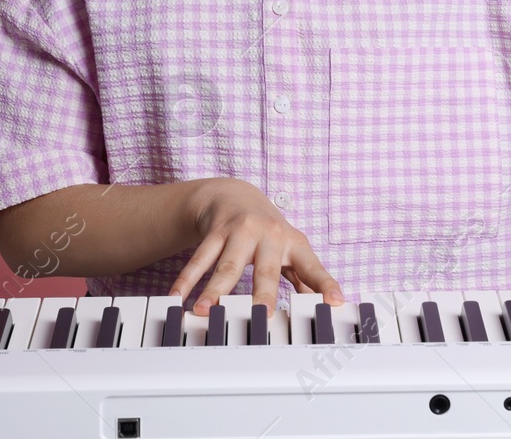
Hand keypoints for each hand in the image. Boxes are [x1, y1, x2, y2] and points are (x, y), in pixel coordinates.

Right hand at [171, 177, 343, 316]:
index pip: (312, 267)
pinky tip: (176, 296)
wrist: (234, 195)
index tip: (335, 302)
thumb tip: (327, 305)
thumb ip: (306, 278)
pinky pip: (200, 258)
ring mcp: (240, 232)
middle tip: (260, 316)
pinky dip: (187, 279)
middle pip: (265, 270)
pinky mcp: (216, 231)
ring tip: (203, 311)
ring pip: (227, 266)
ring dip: (214, 291)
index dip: (325, 284)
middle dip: (262, 294)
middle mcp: (269, 235)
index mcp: (293, 243)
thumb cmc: (268, 231)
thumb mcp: (291, 249)